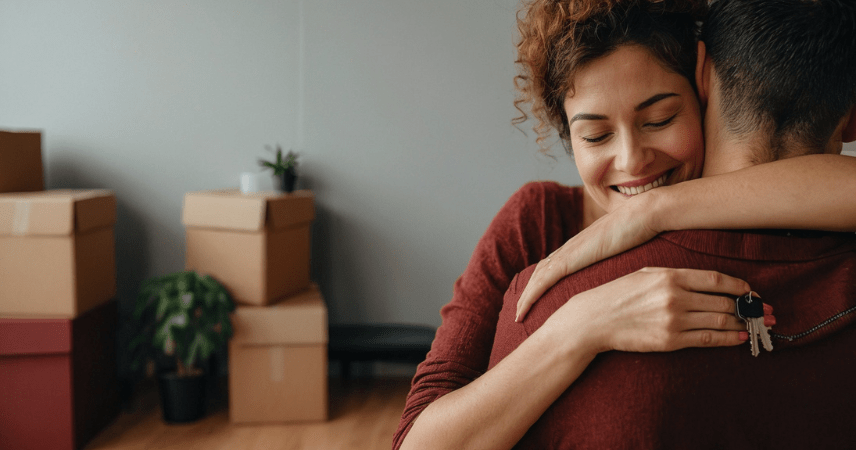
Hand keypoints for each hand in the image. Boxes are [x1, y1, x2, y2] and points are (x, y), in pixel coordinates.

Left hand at [516, 198, 658, 321]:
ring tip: (518, 315)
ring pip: (538, 277)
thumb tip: (628, 279)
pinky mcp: (571, 258)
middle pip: (541, 272)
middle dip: (529, 292)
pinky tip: (524, 307)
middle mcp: (571, 248)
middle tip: (520, 311)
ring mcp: (569, 252)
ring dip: (526, 296)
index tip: (538, 300)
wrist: (646, 214)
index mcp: (583, 246)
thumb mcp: (628, 251)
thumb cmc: (643, 231)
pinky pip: (545, 279)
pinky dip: (532, 294)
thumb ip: (621, 261)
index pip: (555, 266)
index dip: (544, 283)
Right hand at [546, 267, 773, 353]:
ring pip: (720, 321)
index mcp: (670, 276)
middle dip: (750, 308)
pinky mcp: (669, 341)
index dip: (741, 287)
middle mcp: (674, 297)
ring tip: (758, 326)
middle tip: (767, 312)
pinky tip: (739, 338)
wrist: (594, 319)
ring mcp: (673, 320)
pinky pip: (707, 339)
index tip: (753, 292)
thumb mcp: (646, 273)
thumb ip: (676, 275)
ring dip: (743, 324)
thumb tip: (709, 284)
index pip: (717, 281)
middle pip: (724, 302)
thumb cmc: (619, 293)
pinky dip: (727, 339)